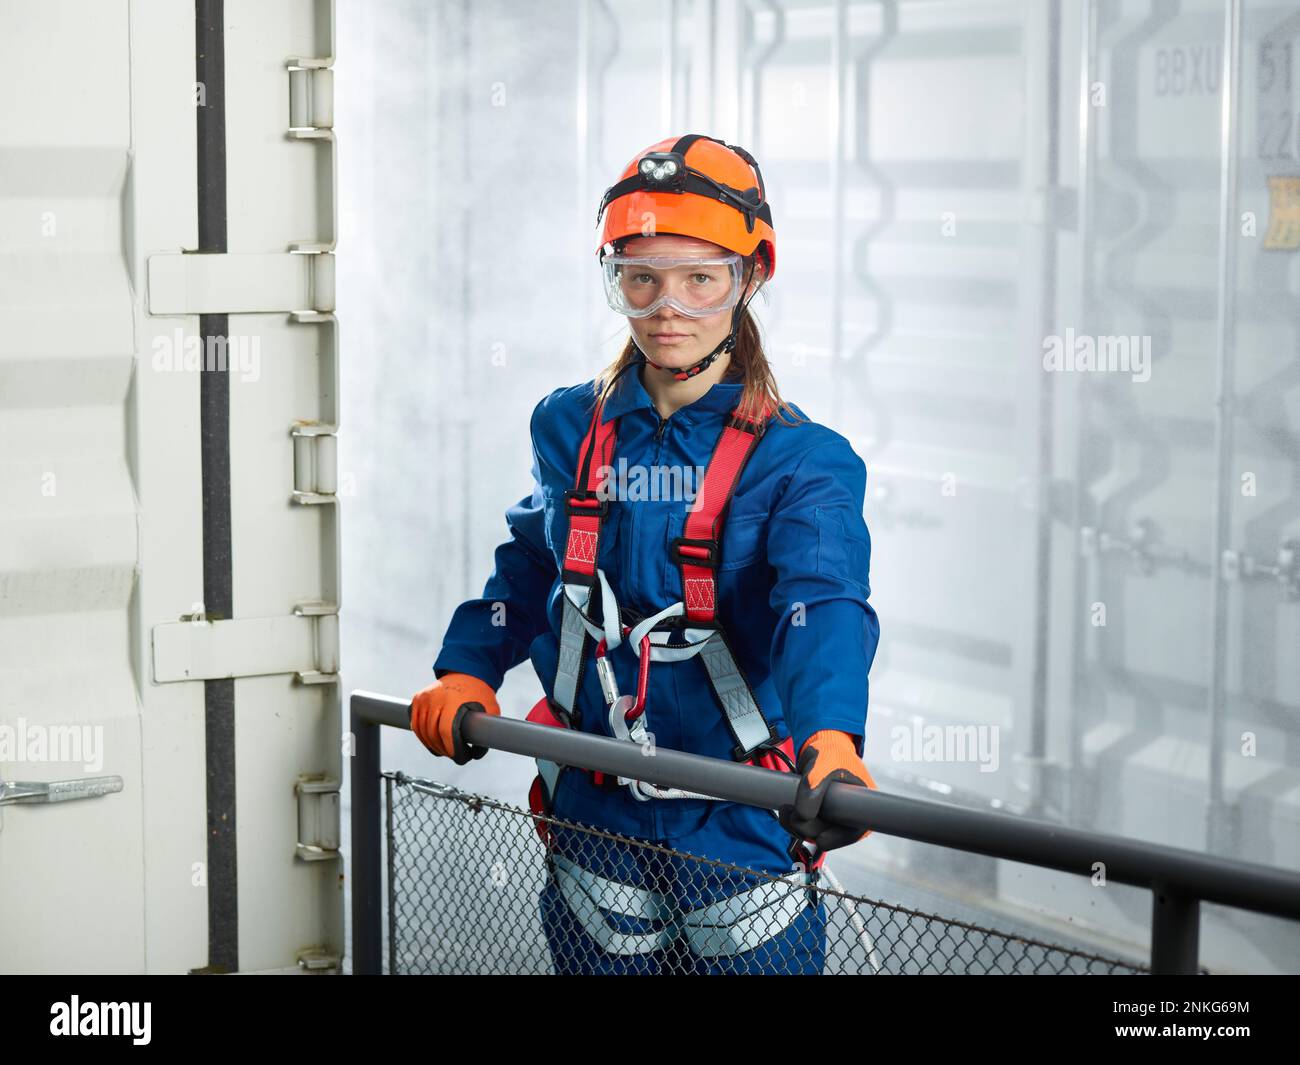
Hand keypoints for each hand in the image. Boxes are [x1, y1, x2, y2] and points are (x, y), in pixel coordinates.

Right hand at [409, 672, 500, 763]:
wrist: (467, 671)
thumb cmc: (480, 692)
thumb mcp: (491, 709)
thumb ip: (487, 730)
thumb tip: (477, 754)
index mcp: (454, 700)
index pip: (447, 732)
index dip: (452, 749)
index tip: (460, 757)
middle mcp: (436, 698)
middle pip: (434, 734)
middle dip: (443, 749)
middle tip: (453, 755)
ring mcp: (425, 698)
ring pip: (423, 731)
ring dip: (432, 745)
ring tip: (444, 750)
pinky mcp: (418, 698)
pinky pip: (416, 723)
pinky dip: (422, 736)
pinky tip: (431, 742)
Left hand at [778, 730, 875, 855]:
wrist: (819, 743)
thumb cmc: (831, 752)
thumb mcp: (822, 766)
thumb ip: (813, 788)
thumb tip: (803, 816)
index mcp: (861, 807)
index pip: (850, 834)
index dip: (833, 836)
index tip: (818, 831)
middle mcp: (848, 815)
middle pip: (827, 836)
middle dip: (806, 827)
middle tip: (793, 812)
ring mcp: (831, 815)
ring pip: (812, 834)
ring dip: (796, 826)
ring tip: (786, 809)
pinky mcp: (816, 813)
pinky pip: (803, 827)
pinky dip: (792, 822)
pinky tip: (786, 811)